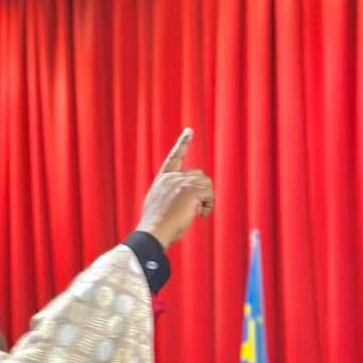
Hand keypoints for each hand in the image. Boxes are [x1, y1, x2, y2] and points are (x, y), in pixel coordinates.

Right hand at [135, 128, 213, 249]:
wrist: (153, 232)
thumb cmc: (156, 226)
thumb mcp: (158, 205)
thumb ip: (170, 196)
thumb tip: (188, 200)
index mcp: (162, 180)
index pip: (174, 157)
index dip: (182, 143)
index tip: (189, 130)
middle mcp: (172, 177)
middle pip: (199, 175)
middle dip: (202, 191)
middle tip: (197, 209)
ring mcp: (181, 183)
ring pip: (206, 184)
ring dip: (206, 199)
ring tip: (197, 213)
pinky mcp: (190, 191)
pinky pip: (210, 194)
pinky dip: (209, 206)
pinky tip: (200, 216)